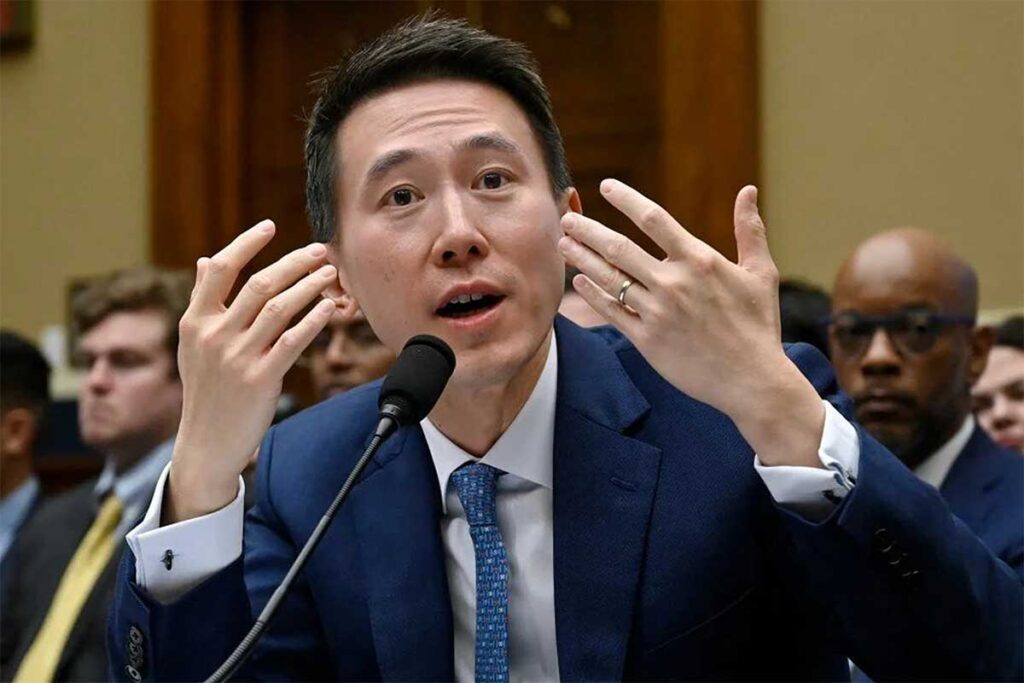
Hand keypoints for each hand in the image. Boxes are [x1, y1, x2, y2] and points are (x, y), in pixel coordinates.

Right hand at [166, 220, 337, 521]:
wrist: (207, 444)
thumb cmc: (206, 390)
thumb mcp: (194, 345)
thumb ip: (203, 302)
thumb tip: (207, 259)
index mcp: (195, 322)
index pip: (220, 270)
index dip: (246, 244)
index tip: (270, 226)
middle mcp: (214, 336)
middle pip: (259, 284)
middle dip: (294, 262)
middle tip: (320, 250)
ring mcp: (237, 358)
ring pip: (280, 308)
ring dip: (309, 286)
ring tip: (330, 273)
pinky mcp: (261, 379)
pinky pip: (293, 341)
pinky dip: (314, 320)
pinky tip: (329, 307)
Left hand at [559, 180, 823, 466]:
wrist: (751, 381)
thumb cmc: (758, 325)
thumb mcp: (761, 273)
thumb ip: (750, 230)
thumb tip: (747, 190)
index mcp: (699, 261)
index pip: (654, 219)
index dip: (626, 199)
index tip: (606, 187)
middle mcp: (673, 283)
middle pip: (618, 247)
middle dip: (588, 230)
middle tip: (566, 218)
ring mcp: (657, 313)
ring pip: (609, 279)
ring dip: (581, 259)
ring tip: (563, 244)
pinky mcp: (646, 340)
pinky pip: (611, 312)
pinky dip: (592, 295)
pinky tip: (578, 282)